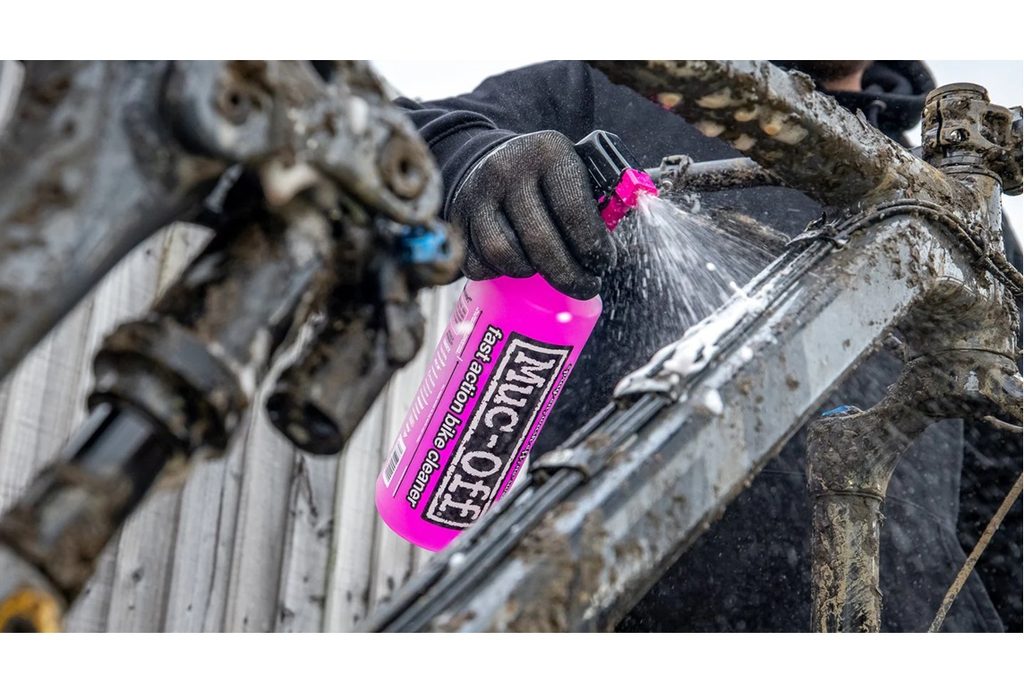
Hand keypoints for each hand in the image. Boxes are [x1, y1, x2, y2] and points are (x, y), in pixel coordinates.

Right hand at [449, 130, 615, 298]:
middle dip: (568, 275)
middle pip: (541, 242)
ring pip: (506, 255)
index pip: (575, 211)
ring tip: (545, 270)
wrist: (489, 159)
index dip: (593, 248)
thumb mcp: (576, 170)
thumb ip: (603, 199)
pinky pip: (478, 262)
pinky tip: (514, 265)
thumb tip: (633, 240)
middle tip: (584, 286)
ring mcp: (478, 193)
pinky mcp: (457, 217)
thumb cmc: (546, 176)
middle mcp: (510, 169)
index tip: (604, 265)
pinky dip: (497, 272)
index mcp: (550, 152)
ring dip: (530, 273)